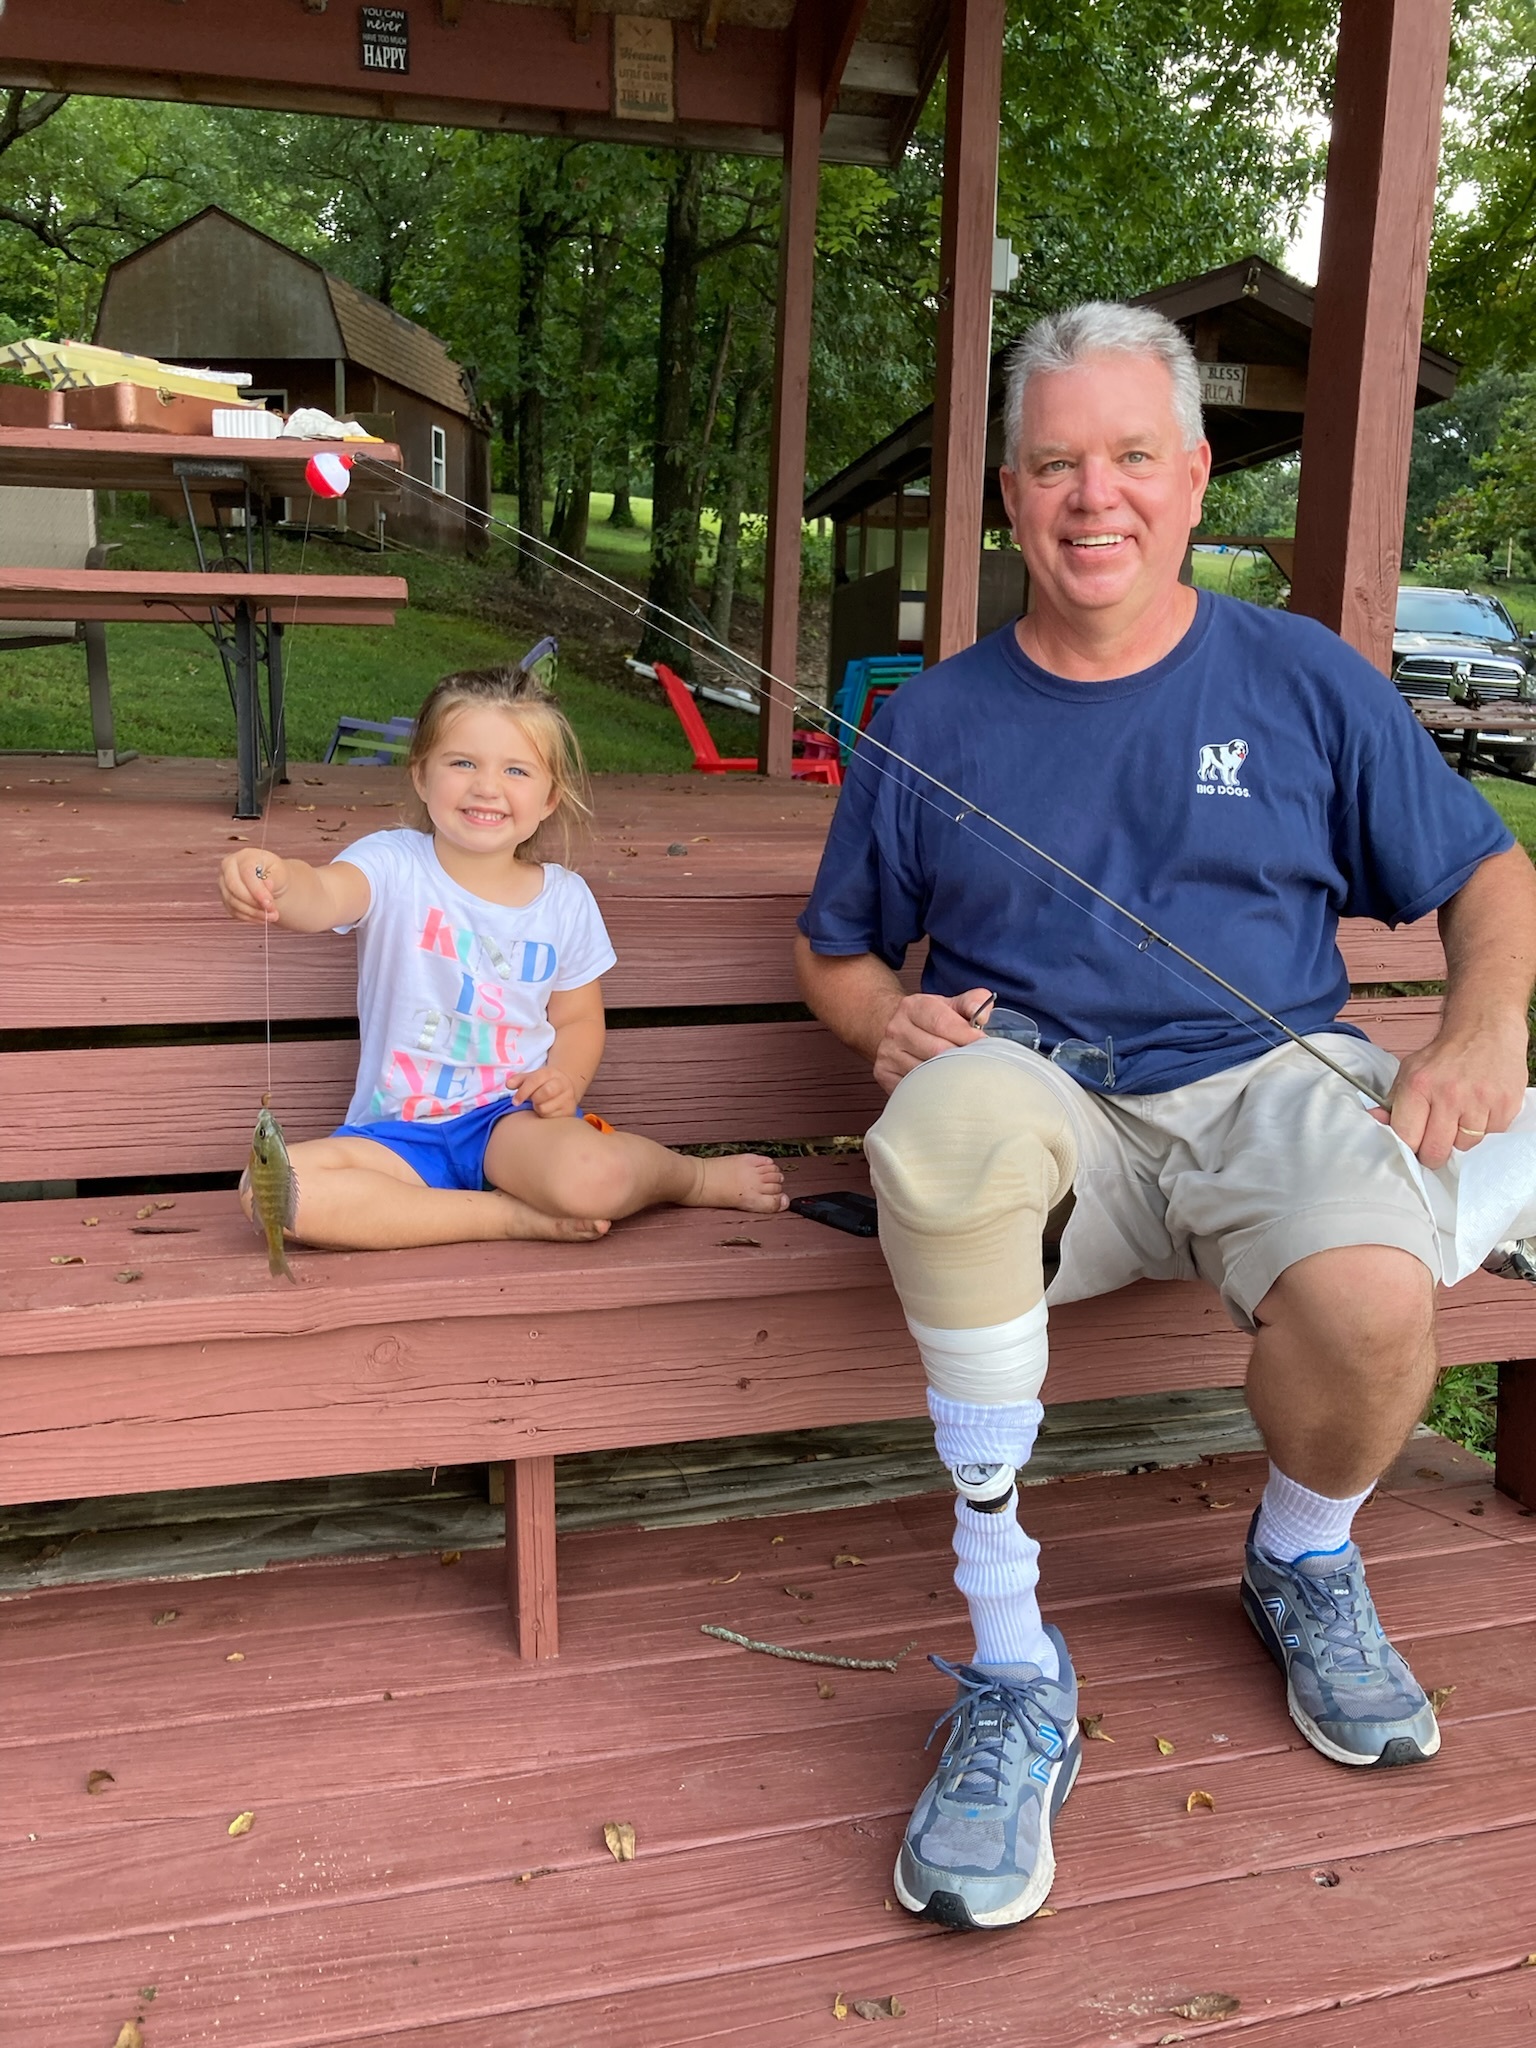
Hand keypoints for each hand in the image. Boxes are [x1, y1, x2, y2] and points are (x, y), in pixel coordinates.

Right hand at [220, 847, 286, 923]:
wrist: (271, 881)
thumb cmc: (275, 873)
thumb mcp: (280, 872)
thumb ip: (274, 878)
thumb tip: (268, 885)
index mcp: (244, 856)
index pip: (246, 872)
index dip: (257, 890)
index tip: (269, 903)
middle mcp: (229, 868)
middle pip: (234, 887)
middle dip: (254, 903)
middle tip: (272, 912)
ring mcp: (224, 883)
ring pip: (233, 901)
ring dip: (253, 913)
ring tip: (272, 916)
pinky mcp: (225, 898)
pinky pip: (233, 911)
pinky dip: (249, 917)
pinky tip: (262, 918)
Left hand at [513, 1065, 580, 1118]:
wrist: (566, 1087)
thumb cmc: (543, 1084)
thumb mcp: (531, 1078)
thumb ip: (518, 1080)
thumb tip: (508, 1085)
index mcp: (551, 1073)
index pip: (535, 1080)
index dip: (523, 1092)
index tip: (515, 1101)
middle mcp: (562, 1084)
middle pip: (545, 1093)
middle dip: (534, 1099)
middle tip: (533, 1100)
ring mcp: (568, 1098)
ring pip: (546, 1108)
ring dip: (538, 1109)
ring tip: (540, 1104)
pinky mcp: (570, 1111)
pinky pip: (551, 1118)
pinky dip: (545, 1116)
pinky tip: (547, 1110)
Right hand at [873, 987, 990, 1093]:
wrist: (895, 1028)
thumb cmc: (929, 1019)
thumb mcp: (950, 1005)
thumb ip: (973, 1002)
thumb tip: (983, 1013)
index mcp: (913, 1007)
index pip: (942, 1023)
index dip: (966, 1035)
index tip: (984, 1043)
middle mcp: (896, 1029)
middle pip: (937, 1050)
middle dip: (961, 1057)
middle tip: (976, 1061)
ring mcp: (888, 1053)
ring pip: (927, 1072)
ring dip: (949, 1075)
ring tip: (960, 1072)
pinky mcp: (885, 1074)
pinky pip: (915, 1086)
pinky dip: (933, 1087)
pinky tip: (942, 1081)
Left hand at [1370, 1017, 1529, 1169]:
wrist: (1484, 1027)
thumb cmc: (1444, 1055)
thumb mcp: (1410, 1072)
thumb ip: (1393, 1102)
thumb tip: (1376, 1121)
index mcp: (1418, 1086)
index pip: (1407, 1138)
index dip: (1409, 1148)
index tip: (1413, 1148)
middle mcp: (1449, 1094)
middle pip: (1435, 1151)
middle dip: (1433, 1153)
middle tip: (1435, 1142)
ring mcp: (1480, 1101)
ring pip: (1464, 1147)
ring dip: (1460, 1140)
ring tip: (1460, 1117)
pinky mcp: (1505, 1105)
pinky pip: (1490, 1137)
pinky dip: (1483, 1130)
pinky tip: (1479, 1110)